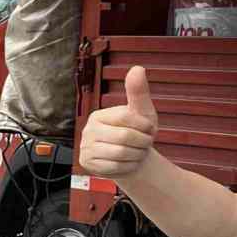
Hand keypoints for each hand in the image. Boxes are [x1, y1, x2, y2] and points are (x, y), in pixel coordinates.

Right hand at [78, 65, 157, 179]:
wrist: (131, 158)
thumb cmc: (137, 132)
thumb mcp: (142, 111)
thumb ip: (139, 91)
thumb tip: (137, 68)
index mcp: (99, 116)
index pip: (125, 117)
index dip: (144, 125)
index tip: (151, 129)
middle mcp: (88, 130)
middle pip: (124, 137)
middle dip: (142, 142)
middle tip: (145, 144)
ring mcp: (85, 148)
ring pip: (121, 153)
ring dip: (137, 155)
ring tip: (138, 152)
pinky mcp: (88, 164)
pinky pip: (115, 168)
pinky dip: (129, 166)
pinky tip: (129, 162)